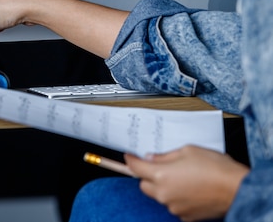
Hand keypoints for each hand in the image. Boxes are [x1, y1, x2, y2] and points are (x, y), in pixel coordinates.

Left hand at [125, 145, 248, 220]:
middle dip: (147, 176)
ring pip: (159, 196)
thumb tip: (152, 158)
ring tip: (182, 178)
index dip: (131, 161)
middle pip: (144, 185)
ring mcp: (174, 207)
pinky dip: (177, 198)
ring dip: (164, 187)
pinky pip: (174, 205)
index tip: (129, 157)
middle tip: (159, 167)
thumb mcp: (188, 151)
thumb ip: (165, 156)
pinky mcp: (186, 216)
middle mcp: (164, 194)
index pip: (136, 168)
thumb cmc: (216, 168)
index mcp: (162, 175)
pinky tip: (190, 190)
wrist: (238, 189)